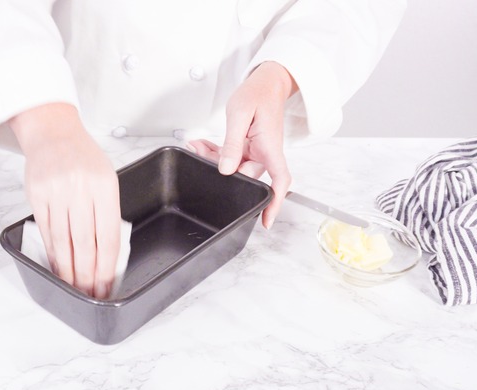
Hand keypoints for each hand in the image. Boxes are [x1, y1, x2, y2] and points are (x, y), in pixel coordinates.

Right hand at [9, 103, 120, 297]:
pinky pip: (46, 232)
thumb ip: (107, 212)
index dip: (107, 266)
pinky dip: (52, 253)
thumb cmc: (83, 157)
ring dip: (68, 269)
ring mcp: (57, 192)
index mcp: (104, 186)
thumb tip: (108, 253)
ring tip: (74, 287)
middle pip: (85, 243)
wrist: (53, 132)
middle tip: (91, 294)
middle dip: (88, 275)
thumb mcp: (106, 178)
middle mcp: (80, 189)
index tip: (107, 285)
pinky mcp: (37, 195)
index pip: (108, 236)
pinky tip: (58, 266)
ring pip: (63, 241)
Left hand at [188, 61, 296, 228]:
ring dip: (213, 160)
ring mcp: (257, 152)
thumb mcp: (239, 115)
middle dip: (218, 169)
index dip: (273, 203)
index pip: (279, 181)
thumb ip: (232, 143)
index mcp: (270, 147)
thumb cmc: (257, 93)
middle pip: (243, 175)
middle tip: (198, 152)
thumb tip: (226, 170)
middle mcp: (265, 153)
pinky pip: (231, 157)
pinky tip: (201, 145)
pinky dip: (215, 153)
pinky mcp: (248, 148)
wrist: (267, 82)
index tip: (266, 221)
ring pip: (233, 167)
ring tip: (197, 146)